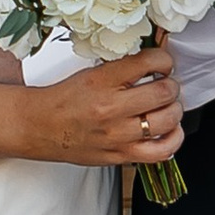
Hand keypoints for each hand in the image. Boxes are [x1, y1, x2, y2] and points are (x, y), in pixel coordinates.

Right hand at [31, 37, 183, 171]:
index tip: (163, 63)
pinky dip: (173, 139)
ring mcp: (117, 135)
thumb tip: (154, 59)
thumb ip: (122, 68)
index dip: (165, 60)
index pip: (149, 62)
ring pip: (167, 120)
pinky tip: (169, 130)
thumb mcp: (90, 74)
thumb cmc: (64, 100)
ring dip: (174, 109)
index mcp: (102, 81)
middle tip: (166, 84)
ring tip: (167, 106)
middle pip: (164, 91)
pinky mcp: (120, 155)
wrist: (39, 127)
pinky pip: (161, 152)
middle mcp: (110, 108)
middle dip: (171, 85)